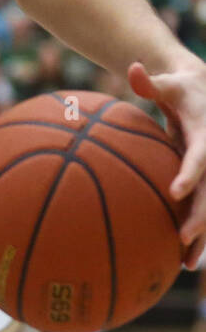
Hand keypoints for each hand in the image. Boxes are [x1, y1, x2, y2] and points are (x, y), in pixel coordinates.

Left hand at [129, 59, 205, 268]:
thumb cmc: (181, 90)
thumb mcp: (169, 85)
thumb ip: (150, 83)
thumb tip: (132, 68)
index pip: (202, 157)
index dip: (191, 174)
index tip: (176, 191)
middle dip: (200, 216)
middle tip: (182, 237)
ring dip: (203, 236)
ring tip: (187, 263)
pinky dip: (201, 235)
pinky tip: (185, 260)